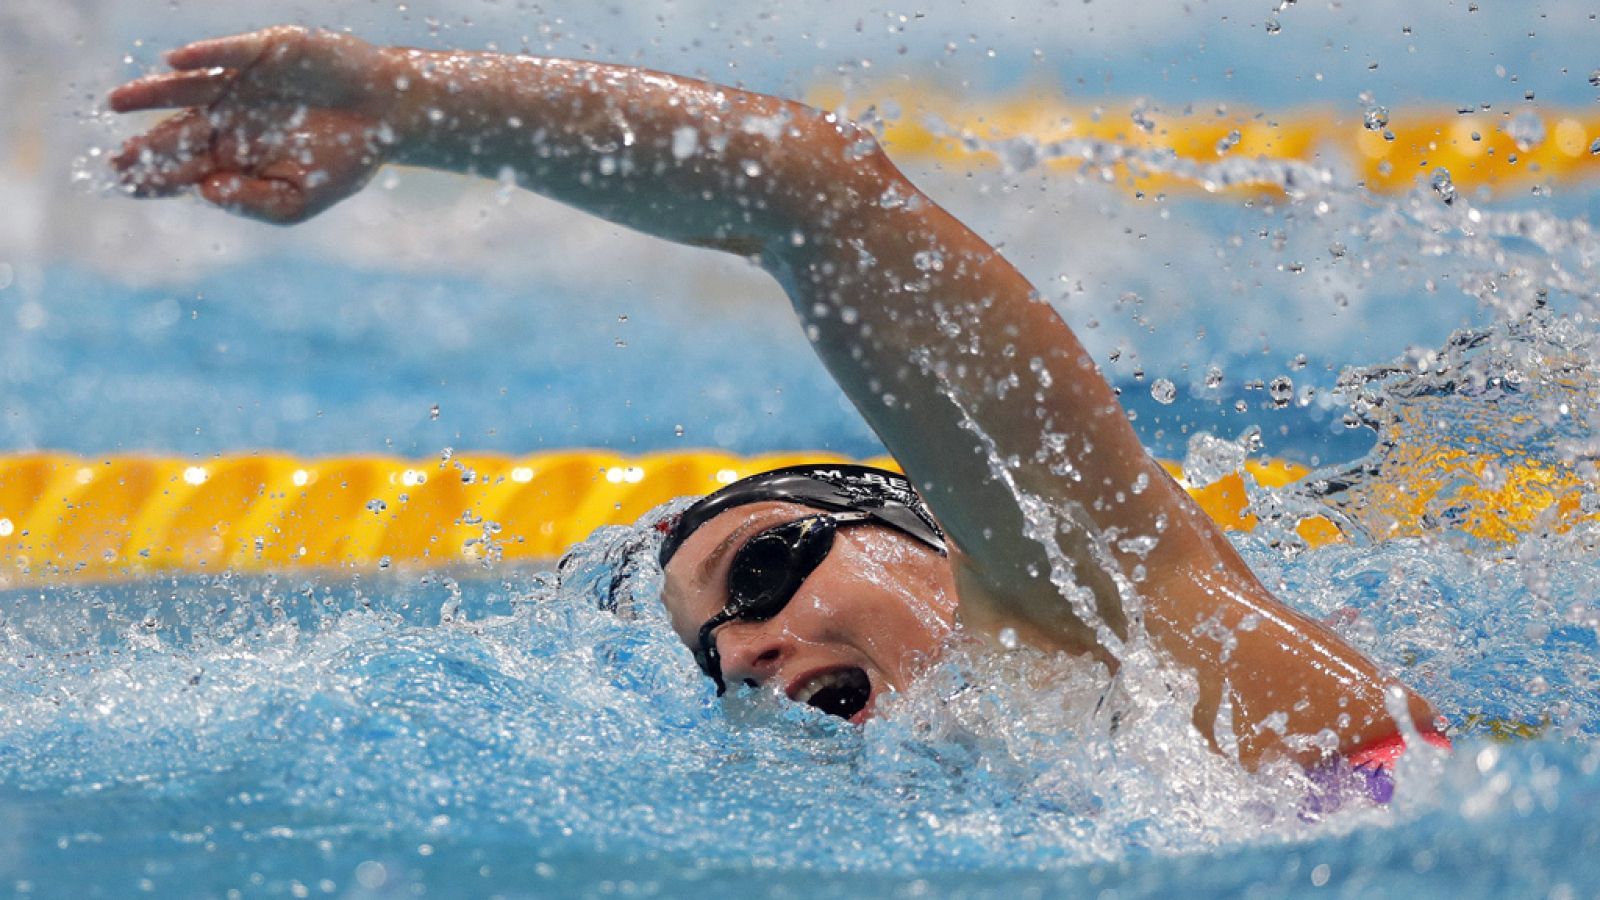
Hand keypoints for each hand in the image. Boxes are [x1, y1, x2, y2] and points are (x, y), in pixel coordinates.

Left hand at [110, 27, 401, 223]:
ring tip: (117, 102)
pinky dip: (203, 54)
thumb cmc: (347, 160)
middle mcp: (232, 118)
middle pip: (179, 133)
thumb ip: (253, 201)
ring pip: (189, 88)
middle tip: (115, 160)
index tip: (126, 185)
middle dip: (147, 146)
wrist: (389, 115)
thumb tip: (205, 190)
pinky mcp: (265, 52)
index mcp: (238, 156)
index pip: (186, 169)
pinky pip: (228, 52)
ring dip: (153, 93)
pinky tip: (174, 62)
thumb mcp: (299, 199)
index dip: (155, 177)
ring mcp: (244, 84)